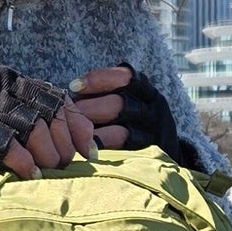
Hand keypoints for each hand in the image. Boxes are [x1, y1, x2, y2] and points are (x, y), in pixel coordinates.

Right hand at [0, 58, 97, 175]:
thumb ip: (27, 115)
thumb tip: (66, 146)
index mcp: (16, 81)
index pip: (58, 100)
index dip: (77, 126)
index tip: (88, 151)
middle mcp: (5, 87)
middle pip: (49, 115)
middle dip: (62, 145)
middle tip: (63, 166)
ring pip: (31, 127)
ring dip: (45, 154)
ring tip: (48, 171)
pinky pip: (2, 141)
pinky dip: (21, 160)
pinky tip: (30, 173)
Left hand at [67, 66, 183, 154]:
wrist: (166, 145)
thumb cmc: (133, 117)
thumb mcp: (126, 98)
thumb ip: (102, 95)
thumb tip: (65, 97)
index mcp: (144, 89)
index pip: (125, 77)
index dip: (99, 79)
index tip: (74, 86)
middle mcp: (151, 108)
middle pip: (120, 105)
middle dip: (90, 109)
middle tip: (70, 116)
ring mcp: (152, 133)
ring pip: (122, 132)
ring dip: (94, 133)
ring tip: (75, 135)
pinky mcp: (148, 153)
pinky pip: (124, 152)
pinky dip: (104, 149)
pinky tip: (88, 150)